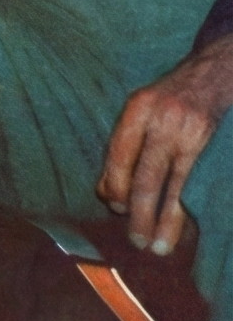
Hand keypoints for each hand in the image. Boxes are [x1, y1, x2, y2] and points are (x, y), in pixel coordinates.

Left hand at [99, 35, 232, 255]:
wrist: (214, 73)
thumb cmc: (168, 97)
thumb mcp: (140, 109)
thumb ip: (124, 145)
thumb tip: (106, 193)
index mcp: (137, 109)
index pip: (119, 154)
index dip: (114, 186)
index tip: (114, 209)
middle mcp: (161, 120)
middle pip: (145, 174)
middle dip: (138, 211)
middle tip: (135, 241)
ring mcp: (188, 133)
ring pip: (172, 184)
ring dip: (164, 218)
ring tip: (158, 246)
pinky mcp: (208, 143)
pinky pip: (192, 182)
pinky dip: (184, 206)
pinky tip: (181, 227)